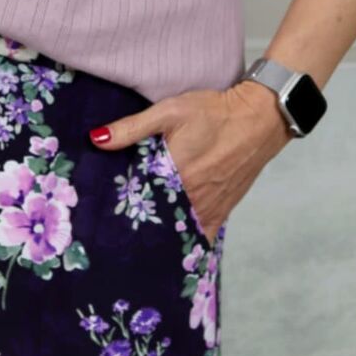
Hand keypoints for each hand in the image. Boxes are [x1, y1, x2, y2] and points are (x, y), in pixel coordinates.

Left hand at [89, 80, 293, 241]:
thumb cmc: (213, 112)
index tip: (104, 211)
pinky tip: (170, 244)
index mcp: (174, 175)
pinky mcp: (222, 212)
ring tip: (139, 233)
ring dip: (160, 232)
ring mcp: (209, 209)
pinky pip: (199, 235)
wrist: (258, 118)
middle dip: (137, 223)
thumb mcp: (170, 111)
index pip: (137, 202)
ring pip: (176, 232)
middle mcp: (191, 199)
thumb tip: (96, 139)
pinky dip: (185, 240)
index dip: (120, 206)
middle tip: (117, 225)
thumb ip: (132, 127)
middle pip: (156, 220)